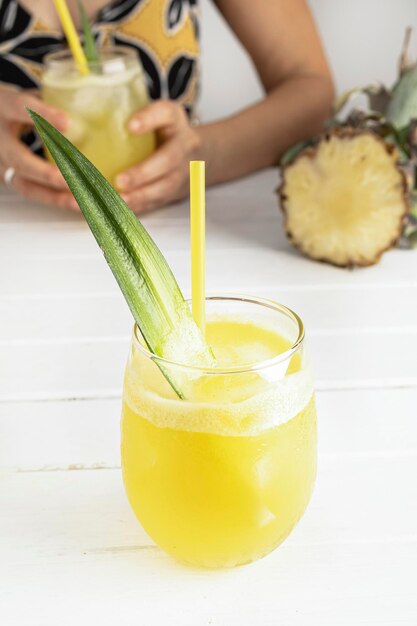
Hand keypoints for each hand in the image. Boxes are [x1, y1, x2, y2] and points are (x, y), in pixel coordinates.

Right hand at [0, 87, 78, 210]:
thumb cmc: (12, 109)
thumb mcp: (25, 97)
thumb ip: (49, 101)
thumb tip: (87, 103)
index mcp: (2, 108)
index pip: (19, 108)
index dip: (43, 116)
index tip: (67, 122)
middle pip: (20, 161)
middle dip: (49, 173)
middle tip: (77, 178)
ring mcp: (1, 165)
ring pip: (26, 185)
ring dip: (56, 196)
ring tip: (82, 200)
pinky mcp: (9, 180)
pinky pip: (34, 193)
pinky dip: (57, 200)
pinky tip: (79, 204)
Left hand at [116, 100, 201, 212]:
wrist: (194, 158)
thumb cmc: (165, 132)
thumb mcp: (155, 112)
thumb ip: (132, 111)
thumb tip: (82, 111)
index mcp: (174, 123)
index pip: (165, 115)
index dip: (149, 120)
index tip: (131, 126)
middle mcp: (180, 151)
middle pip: (166, 163)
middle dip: (143, 173)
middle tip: (120, 180)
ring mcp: (177, 176)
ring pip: (160, 190)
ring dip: (138, 197)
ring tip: (116, 201)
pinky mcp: (166, 196)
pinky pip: (150, 205)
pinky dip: (131, 210)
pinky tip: (111, 212)